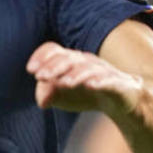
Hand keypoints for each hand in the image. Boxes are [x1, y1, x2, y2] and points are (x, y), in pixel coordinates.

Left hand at [27, 42, 142, 114]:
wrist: (121, 102)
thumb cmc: (86, 94)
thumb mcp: (62, 97)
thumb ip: (48, 94)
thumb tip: (41, 101)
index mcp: (69, 60)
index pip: (54, 50)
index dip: (41, 57)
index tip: (30, 70)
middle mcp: (86, 61)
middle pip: (69, 57)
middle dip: (54, 66)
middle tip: (41, 76)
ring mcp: (103, 71)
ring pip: (89, 67)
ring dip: (75, 73)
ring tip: (64, 83)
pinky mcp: (119, 83)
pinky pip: (110, 79)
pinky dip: (101, 81)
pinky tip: (91, 85)